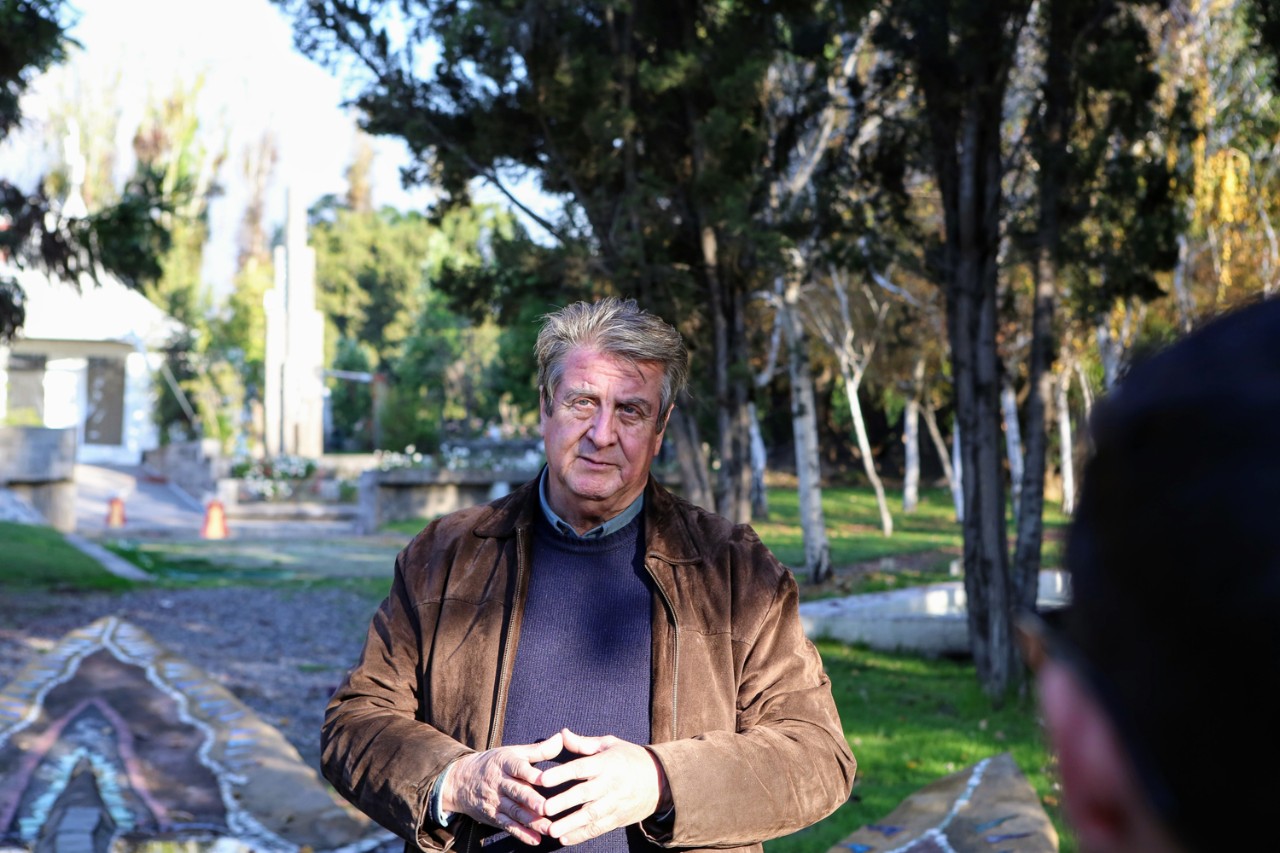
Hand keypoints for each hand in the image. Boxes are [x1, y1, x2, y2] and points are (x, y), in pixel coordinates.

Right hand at [443, 732, 564, 843]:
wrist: (460, 781)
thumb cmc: (494, 764)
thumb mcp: (513, 752)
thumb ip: (539, 749)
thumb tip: (562, 737)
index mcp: (506, 763)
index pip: (519, 768)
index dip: (531, 773)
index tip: (545, 779)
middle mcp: (500, 782)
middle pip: (516, 791)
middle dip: (531, 800)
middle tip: (545, 807)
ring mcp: (496, 801)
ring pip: (514, 812)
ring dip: (531, 821)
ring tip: (548, 828)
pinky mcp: (493, 816)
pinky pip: (507, 826)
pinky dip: (521, 834)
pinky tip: (535, 840)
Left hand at [538, 728, 668, 845]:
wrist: (660, 780)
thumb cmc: (629, 758)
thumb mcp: (610, 744)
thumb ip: (583, 743)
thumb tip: (562, 734)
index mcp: (606, 763)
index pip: (581, 768)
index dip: (562, 773)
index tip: (543, 779)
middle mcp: (610, 784)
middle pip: (584, 794)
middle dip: (564, 802)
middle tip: (544, 808)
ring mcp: (615, 803)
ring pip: (591, 816)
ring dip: (570, 824)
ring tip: (551, 830)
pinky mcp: (618, 818)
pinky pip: (598, 829)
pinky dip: (581, 835)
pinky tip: (565, 839)